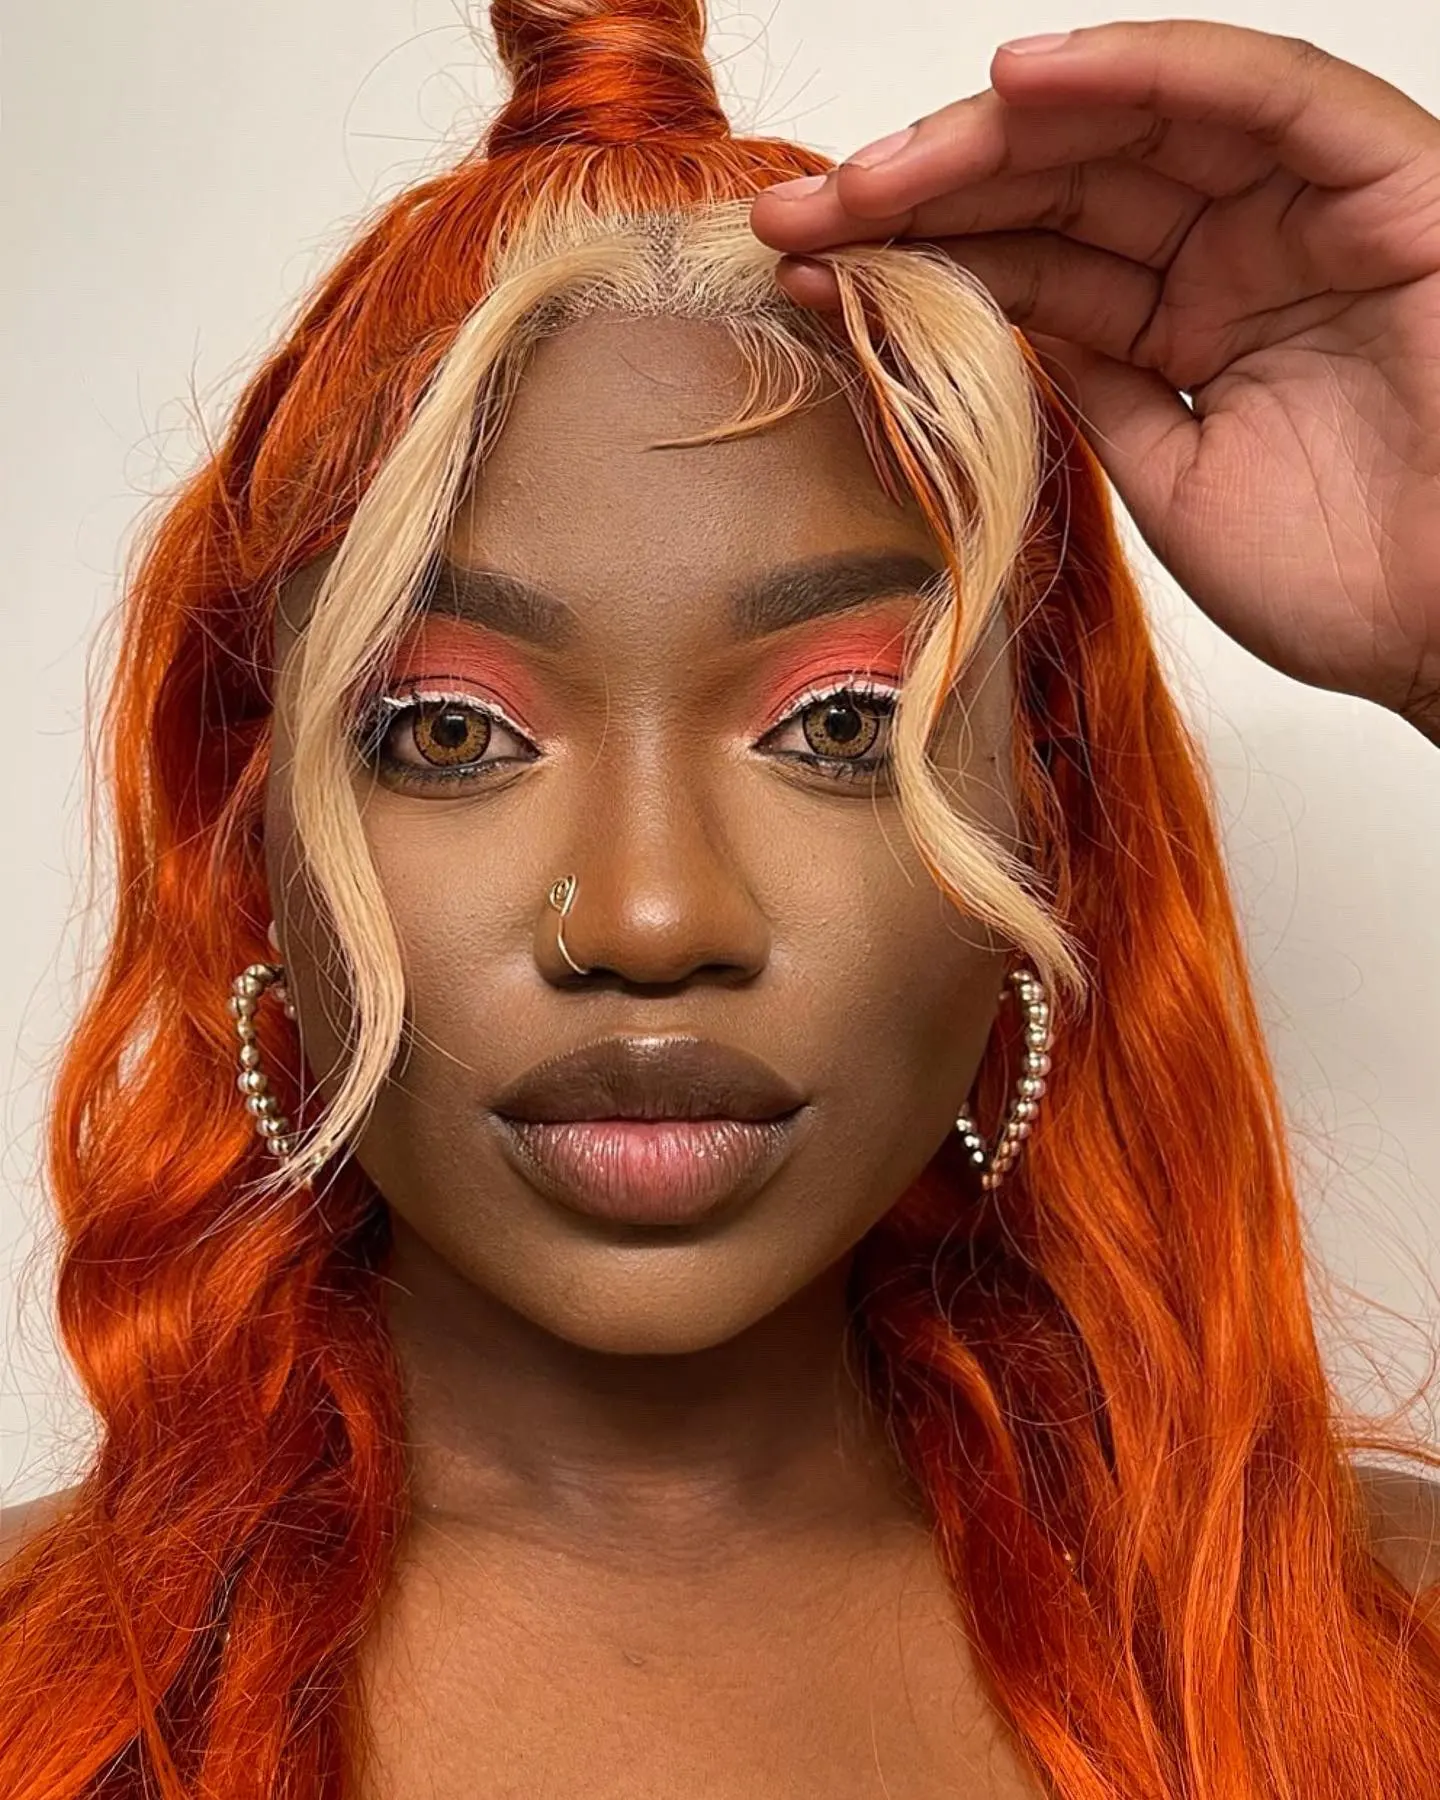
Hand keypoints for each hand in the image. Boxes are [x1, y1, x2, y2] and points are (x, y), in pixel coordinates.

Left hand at [749, 20, 1439, 741]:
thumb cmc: (1341, 577)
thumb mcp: (1165, 477)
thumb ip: (1089, 383)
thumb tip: (976, 326)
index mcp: (1187, 323)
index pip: (1034, 259)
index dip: (918, 256)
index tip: (807, 267)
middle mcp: (1239, 253)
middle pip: (1063, 185)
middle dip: (925, 192)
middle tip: (804, 213)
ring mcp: (1304, 212)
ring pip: (1135, 129)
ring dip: (996, 136)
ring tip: (878, 171)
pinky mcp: (1383, 179)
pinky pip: (1257, 96)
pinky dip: (1146, 73)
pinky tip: (1022, 84)